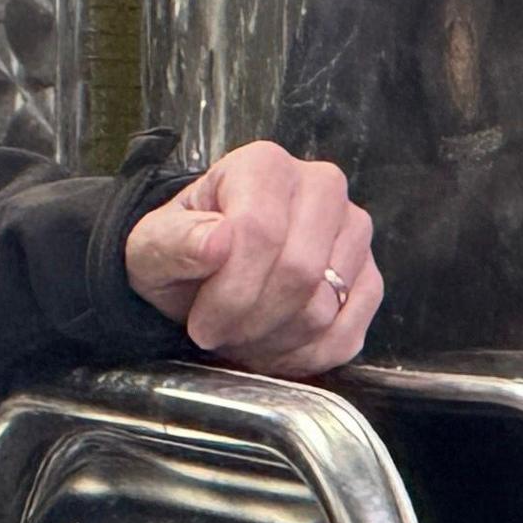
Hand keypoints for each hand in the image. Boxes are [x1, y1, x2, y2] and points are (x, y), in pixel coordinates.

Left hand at [122, 141, 380, 378]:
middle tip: (218, 335)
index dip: (228, 293)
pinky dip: (305, 357)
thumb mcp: (153, 245)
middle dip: (251, 321)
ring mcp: (353, 232)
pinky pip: (349, 334)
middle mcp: (322, 187)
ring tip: (241, 337)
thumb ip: (175, 241)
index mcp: (264, 166)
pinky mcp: (369, 278)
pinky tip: (272, 349)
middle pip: (299, 273)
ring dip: (274, 341)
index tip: (199, 324)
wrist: (205, 270)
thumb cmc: (181, 251)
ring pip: (324, 308)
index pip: (259, 233)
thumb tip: (218, 242)